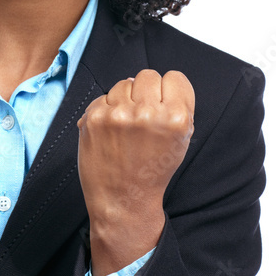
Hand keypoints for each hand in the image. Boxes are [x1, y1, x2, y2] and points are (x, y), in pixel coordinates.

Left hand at [76, 69, 194, 275]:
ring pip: (124, 83)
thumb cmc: (153, 170)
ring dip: (125, 100)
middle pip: (148, 75)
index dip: (169, 91)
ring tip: (126, 126)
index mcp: (176, 119)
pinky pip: (104, 96)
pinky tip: (111, 131)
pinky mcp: (95, 118)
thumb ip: (177, 107)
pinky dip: (107, 110)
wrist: (124, 200)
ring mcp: (119, 115)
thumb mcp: (181, 140)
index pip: (175, 77)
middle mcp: (148, 114)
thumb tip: (158, 80)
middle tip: (143, 116)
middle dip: (146, 92)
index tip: (163, 104)